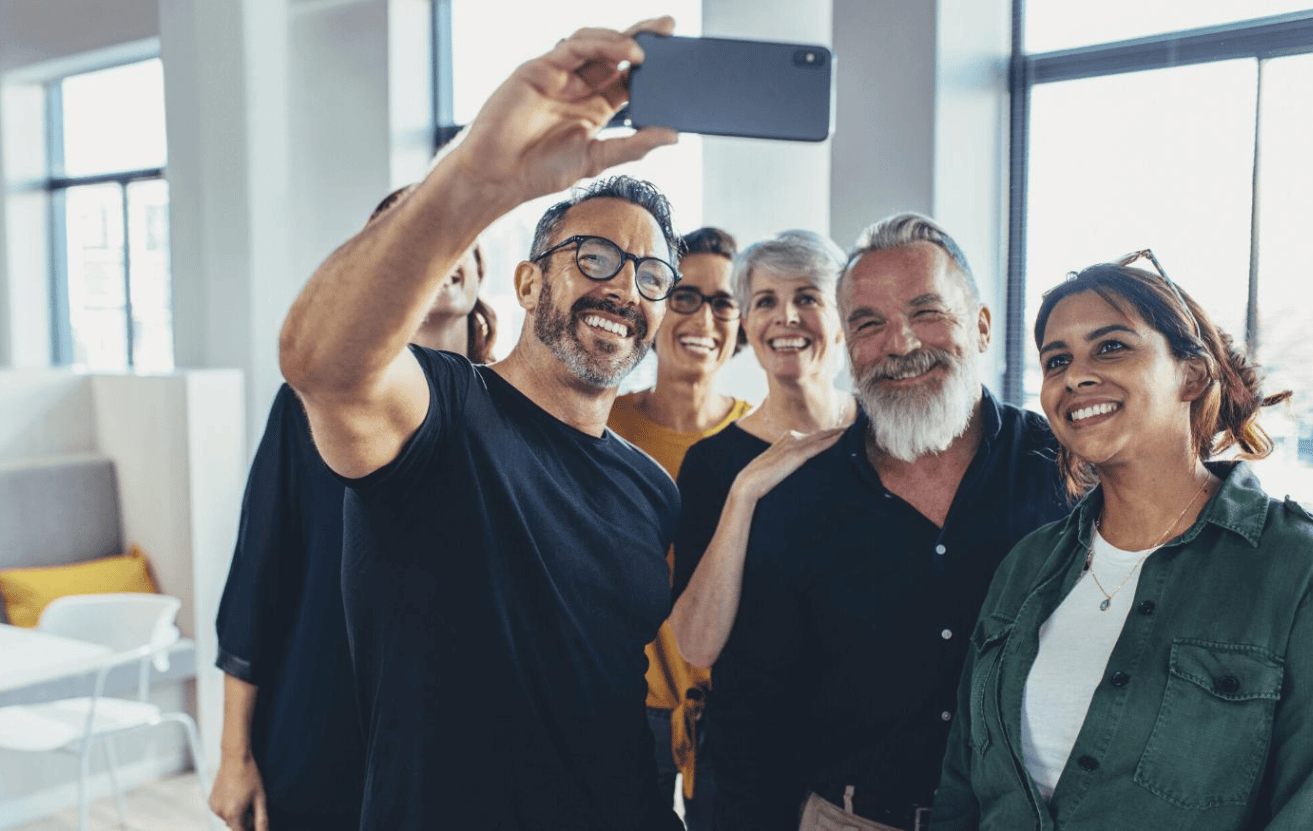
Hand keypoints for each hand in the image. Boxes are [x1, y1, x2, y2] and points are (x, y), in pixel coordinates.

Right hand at [209, 753, 267, 830]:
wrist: (235, 758)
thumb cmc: (250, 777)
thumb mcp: (260, 799)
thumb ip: (261, 820)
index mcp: (233, 814)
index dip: (250, 828)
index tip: (254, 819)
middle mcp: (220, 813)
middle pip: (235, 825)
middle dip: (245, 820)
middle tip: (253, 803)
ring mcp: (213, 807)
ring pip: (229, 818)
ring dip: (237, 813)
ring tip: (244, 796)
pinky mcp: (210, 801)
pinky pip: (222, 810)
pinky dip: (229, 807)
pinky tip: (235, 793)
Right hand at [449, 17, 679, 207]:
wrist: (498, 176)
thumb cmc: (540, 172)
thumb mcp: (597, 159)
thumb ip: (634, 145)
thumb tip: (674, 135)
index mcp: (596, 108)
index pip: (631, 79)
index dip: (654, 68)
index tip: (680, 59)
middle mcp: (580, 87)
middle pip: (617, 54)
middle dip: (644, 37)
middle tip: (670, 27)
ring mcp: (560, 75)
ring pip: (596, 44)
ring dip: (622, 41)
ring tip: (645, 51)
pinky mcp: (540, 68)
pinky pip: (573, 46)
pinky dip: (600, 44)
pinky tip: (622, 53)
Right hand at [732, 427, 845, 502]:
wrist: (750, 482)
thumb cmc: (762, 478)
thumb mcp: (779, 466)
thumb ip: (790, 462)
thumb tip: (798, 466)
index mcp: (788, 438)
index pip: (813, 434)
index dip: (829, 432)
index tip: (843, 430)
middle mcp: (791, 437)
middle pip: (820, 432)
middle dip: (837, 429)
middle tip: (855, 425)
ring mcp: (794, 445)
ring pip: (822, 436)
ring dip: (838, 432)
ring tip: (853, 429)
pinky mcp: (796, 455)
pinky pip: (818, 445)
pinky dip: (831, 440)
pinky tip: (843, 437)